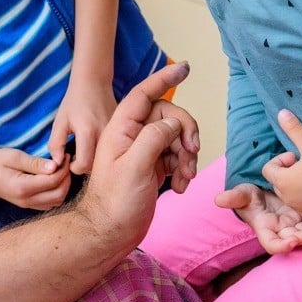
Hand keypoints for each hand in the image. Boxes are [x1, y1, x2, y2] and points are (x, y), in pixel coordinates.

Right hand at [0, 148, 71, 209]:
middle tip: (66, 163)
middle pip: (59, 194)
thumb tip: (55, 166)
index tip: (66, 156)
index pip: (53, 181)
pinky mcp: (28, 205)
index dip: (64, 168)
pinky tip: (54, 178)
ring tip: (61, 169)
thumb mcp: (14, 156)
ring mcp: (27, 205)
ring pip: (56, 201)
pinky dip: (57, 192)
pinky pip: (49, 203)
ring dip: (63, 186)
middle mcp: (26, 200)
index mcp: (22, 188)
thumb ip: (35, 163)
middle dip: (66, 178)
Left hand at [48, 80, 116, 173]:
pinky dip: (103, 150)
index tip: (68, 158)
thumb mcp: (59, 122)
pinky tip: (95, 141)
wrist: (94, 83)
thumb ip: (55, 144)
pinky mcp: (121, 131)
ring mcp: (115, 133)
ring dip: (93, 158)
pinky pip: (113, 149)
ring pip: (105, 158)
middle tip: (75, 154)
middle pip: (95, 165)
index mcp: (87, 131)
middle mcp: (104, 134)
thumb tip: (58, 164)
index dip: (73, 167)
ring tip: (85, 147)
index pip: (83, 165)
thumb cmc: (74, 102)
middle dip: (83, 164)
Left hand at [81, 62, 199, 246]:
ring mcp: (143, 151)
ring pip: (176, 137)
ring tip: (185, 177)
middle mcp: (132, 135)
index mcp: (122, 128)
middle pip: (169, 116)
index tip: (186, 66)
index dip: (165, 78)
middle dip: (185, 131)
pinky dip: (184, 168)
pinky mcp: (153, 166)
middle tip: (192, 152)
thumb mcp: (134, 167)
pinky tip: (181, 186)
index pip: (145, 94)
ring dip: (187, 155)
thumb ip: (154, 137)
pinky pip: (176, 156)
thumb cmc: (115, 203)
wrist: (110, 234)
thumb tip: (173, 124)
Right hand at [215, 183, 301, 253]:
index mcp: (265, 228)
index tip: (291, 242)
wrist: (265, 190)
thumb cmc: (250, 196)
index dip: (282, 246)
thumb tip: (218, 199)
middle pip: (295, 241)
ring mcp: (295, 225)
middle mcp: (281, 231)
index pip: (272, 244)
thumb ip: (234, 197)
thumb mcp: (242, 194)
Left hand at [261, 109, 301, 222]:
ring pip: (292, 196)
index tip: (296, 156)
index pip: (268, 169)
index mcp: (282, 181)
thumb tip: (281, 112)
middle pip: (280, 182)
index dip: (281, 160)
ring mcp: (301, 209)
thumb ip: (294, 129)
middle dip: (289, 173)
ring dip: (298, 186)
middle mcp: (288, 198)